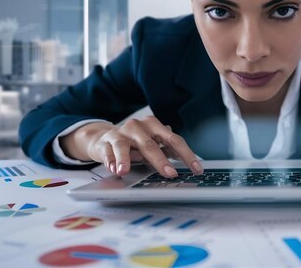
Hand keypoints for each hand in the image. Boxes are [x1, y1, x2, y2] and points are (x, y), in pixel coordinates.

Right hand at [60, 116, 202, 176]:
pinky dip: (111, 161)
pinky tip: (114, 169)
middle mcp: (138, 127)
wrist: (103, 138)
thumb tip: (190, 162)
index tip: (197, 169)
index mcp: (154, 126)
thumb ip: (168, 150)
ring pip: (124, 146)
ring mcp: (120, 134)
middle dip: (161, 160)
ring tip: (125, 171)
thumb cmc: (134, 143)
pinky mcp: (104, 143)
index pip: (174, 139)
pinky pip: (108, 152)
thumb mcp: (153, 144)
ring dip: (125, 159)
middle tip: (170, 174)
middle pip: (151, 144)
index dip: (186, 154)